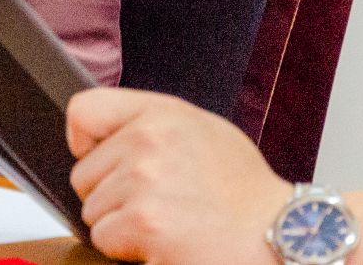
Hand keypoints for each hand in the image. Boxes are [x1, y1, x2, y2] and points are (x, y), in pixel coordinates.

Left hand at [67, 87, 288, 264]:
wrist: (279, 235)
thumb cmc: (243, 193)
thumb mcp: (203, 132)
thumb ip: (151, 126)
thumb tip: (103, 139)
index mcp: (160, 113)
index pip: (83, 111)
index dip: (85, 143)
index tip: (100, 159)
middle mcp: (148, 140)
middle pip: (84, 175)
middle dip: (111, 197)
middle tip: (156, 204)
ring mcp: (143, 181)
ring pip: (93, 212)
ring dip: (121, 227)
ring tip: (167, 224)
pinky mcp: (143, 222)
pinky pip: (105, 239)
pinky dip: (129, 250)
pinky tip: (166, 242)